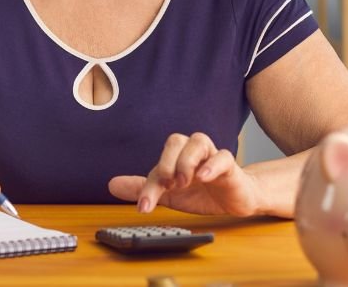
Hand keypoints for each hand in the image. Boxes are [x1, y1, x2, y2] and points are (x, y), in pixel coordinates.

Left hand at [108, 132, 261, 216]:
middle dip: (167, 162)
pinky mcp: (230, 166)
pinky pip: (222, 156)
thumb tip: (112, 184)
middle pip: (176, 141)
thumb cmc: (203, 193)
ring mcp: (211, 157)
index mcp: (177, 159)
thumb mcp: (171, 196)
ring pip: (198, 141)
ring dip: (187, 161)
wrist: (235, 199)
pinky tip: (203, 177)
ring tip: (184, 181)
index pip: (158, 165)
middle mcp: (192, 153)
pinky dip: (212, 165)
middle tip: (168, 185)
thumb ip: (145, 189)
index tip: (144, 207)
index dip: (149, 187)